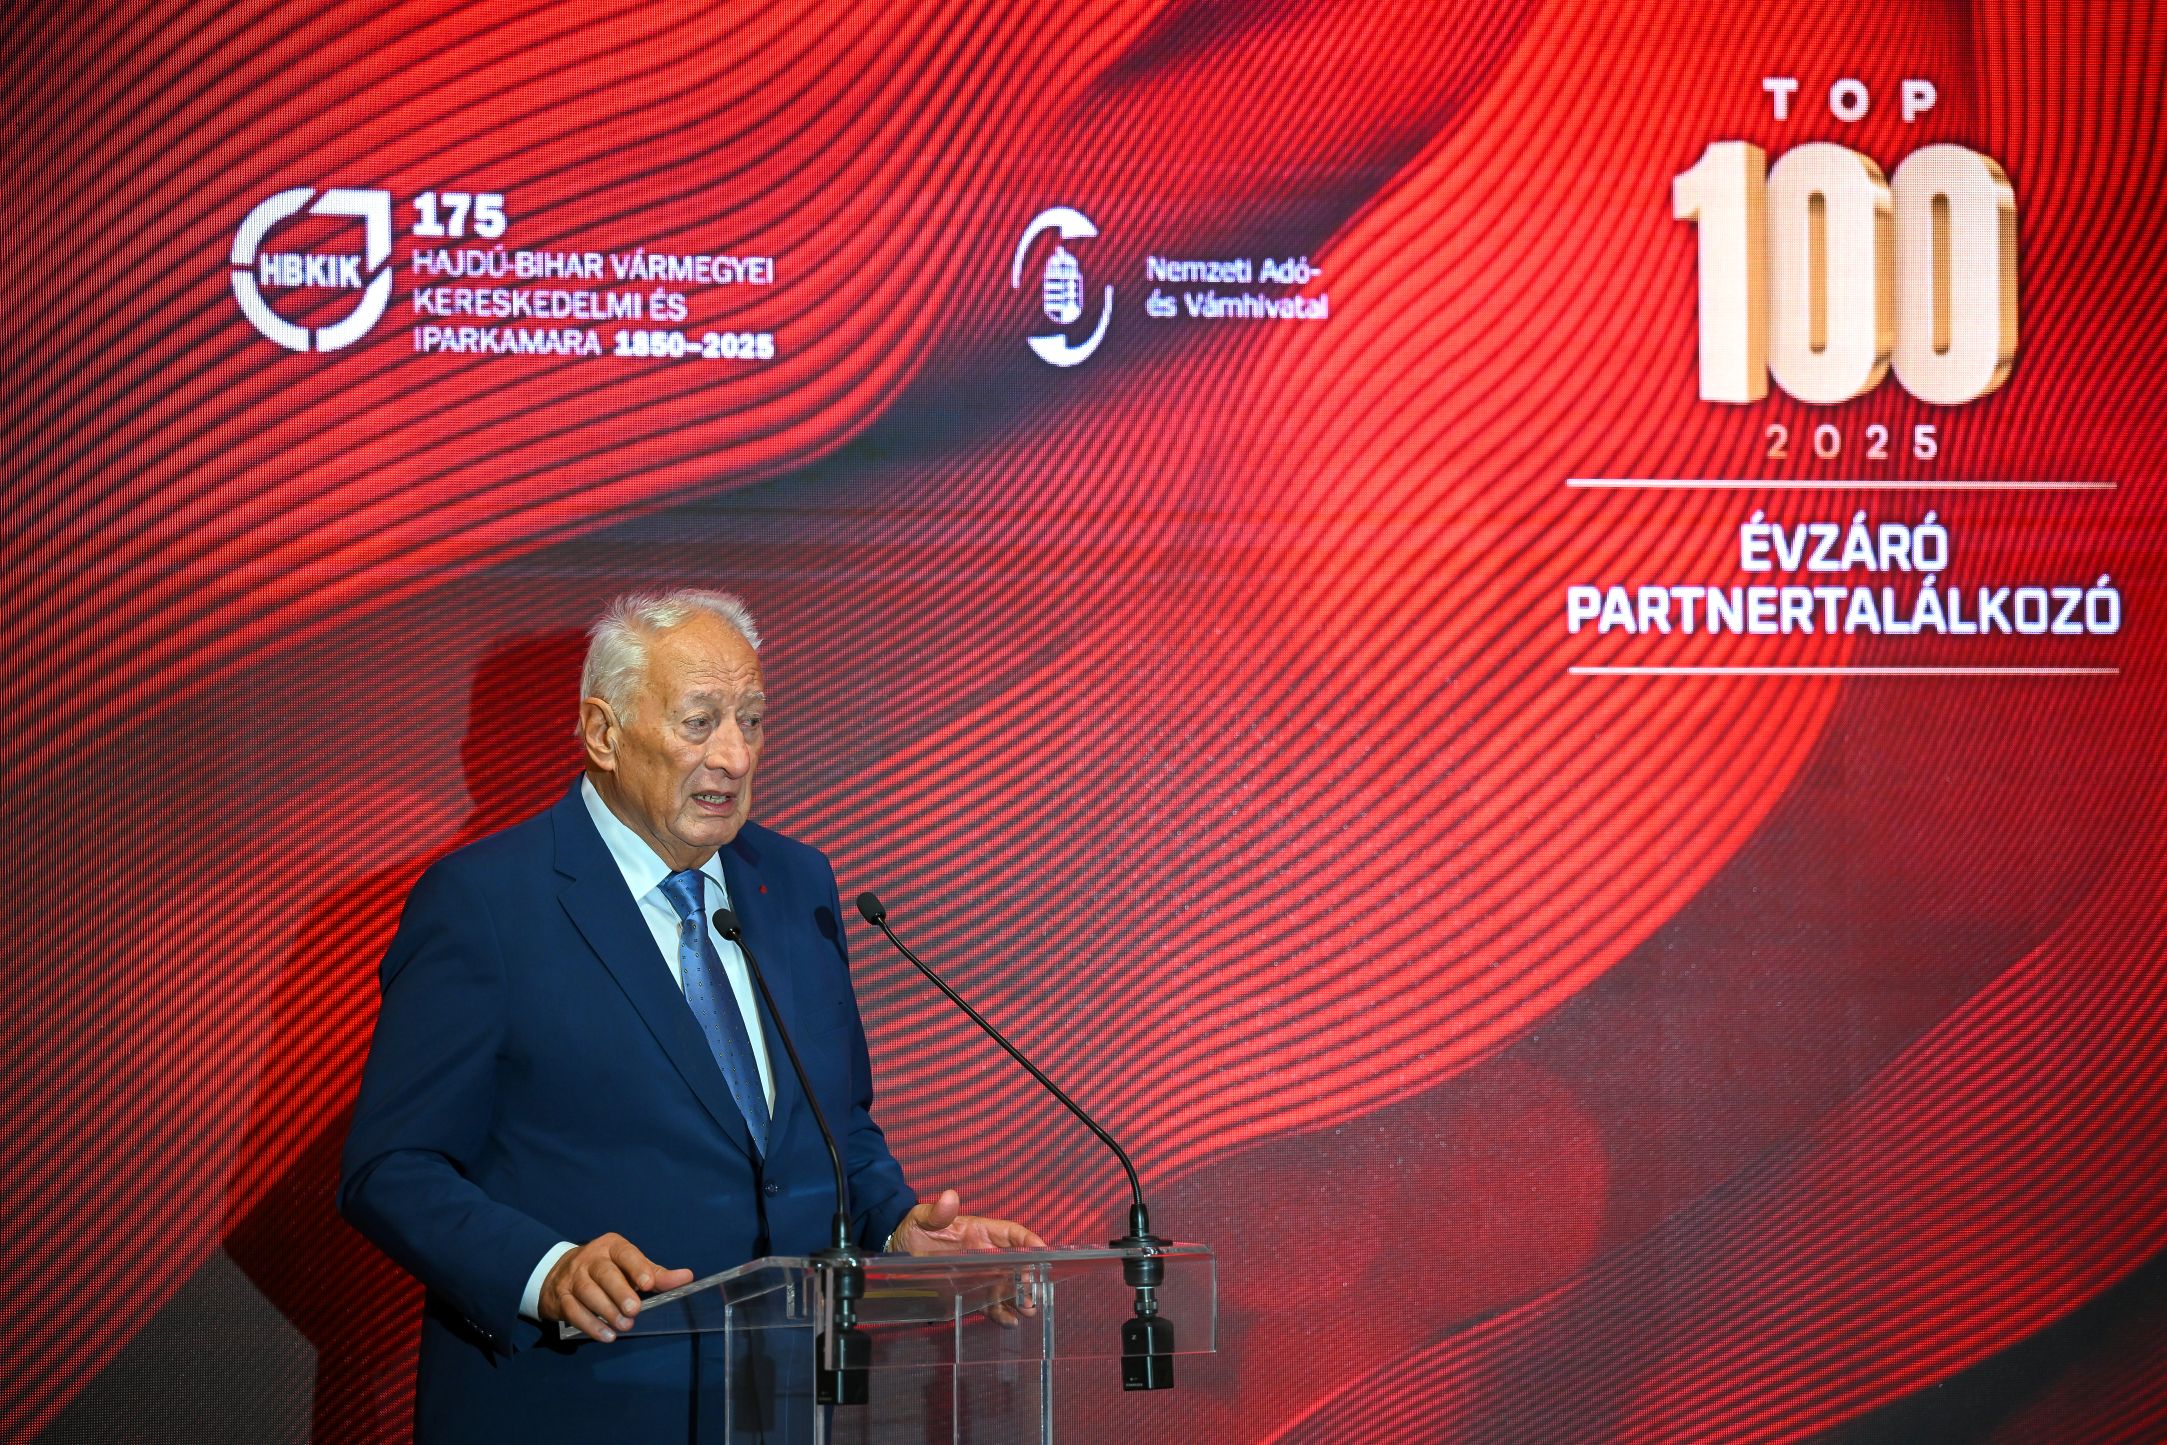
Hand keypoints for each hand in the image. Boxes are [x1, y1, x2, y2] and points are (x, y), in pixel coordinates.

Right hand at [539, 1233, 695, 1342]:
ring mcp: (573, 1277)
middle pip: (605, 1274)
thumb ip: (655, 1274)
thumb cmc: (605, 1269)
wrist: (558, 1272)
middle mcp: (590, 1259)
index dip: (637, 1268)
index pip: (625, 1254)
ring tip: (624, 1326)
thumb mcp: (629, 1266)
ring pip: (588, 1293)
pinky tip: (606, 1336)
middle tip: (634, 1310)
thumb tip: (687, 1277)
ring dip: (607, 1312)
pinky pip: (574, 1311)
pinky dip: (590, 1325)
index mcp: (611, 1247)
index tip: (648, 1284)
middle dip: (620, 1293)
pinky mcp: (560, 1297)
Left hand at [891, 1189, 1047, 1325]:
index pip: (1012, 1234)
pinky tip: (1009, 1321)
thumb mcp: (922, 1218)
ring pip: (1006, 1286)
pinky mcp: (968, 1291)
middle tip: (1034, 1295)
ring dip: (1019, 1298)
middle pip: (1015, 1264)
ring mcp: (978, 1274)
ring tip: (1028, 1311)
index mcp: (979, 1231)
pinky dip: (1000, 1312)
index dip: (1029, 1241)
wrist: (895, 1250)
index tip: (1044, 1252)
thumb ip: (937, 1212)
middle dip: (1029, 1277)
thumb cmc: (912, 1228)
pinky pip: (988, 1302)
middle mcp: (984, 1253)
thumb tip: (949, 1197)